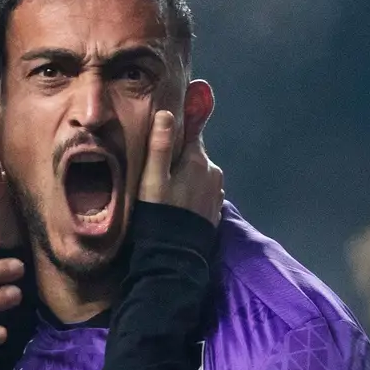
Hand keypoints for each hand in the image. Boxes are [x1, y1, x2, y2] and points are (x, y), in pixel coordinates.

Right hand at [135, 108, 222, 223]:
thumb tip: (167, 113)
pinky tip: (179, 203)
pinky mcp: (215, 209)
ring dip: (186, 177)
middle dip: (180, 159)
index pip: (190, 134)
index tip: (161, 138)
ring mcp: (217, 192)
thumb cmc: (160, 214)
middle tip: (158, 170)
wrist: (174, 256)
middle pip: (194, 155)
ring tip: (167, 189)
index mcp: (198, 160)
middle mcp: (213, 171)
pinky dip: (193, 193)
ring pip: (199, 173)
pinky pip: (203, 191)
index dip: (175, 133)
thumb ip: (160, 146)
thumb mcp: (153, 180)